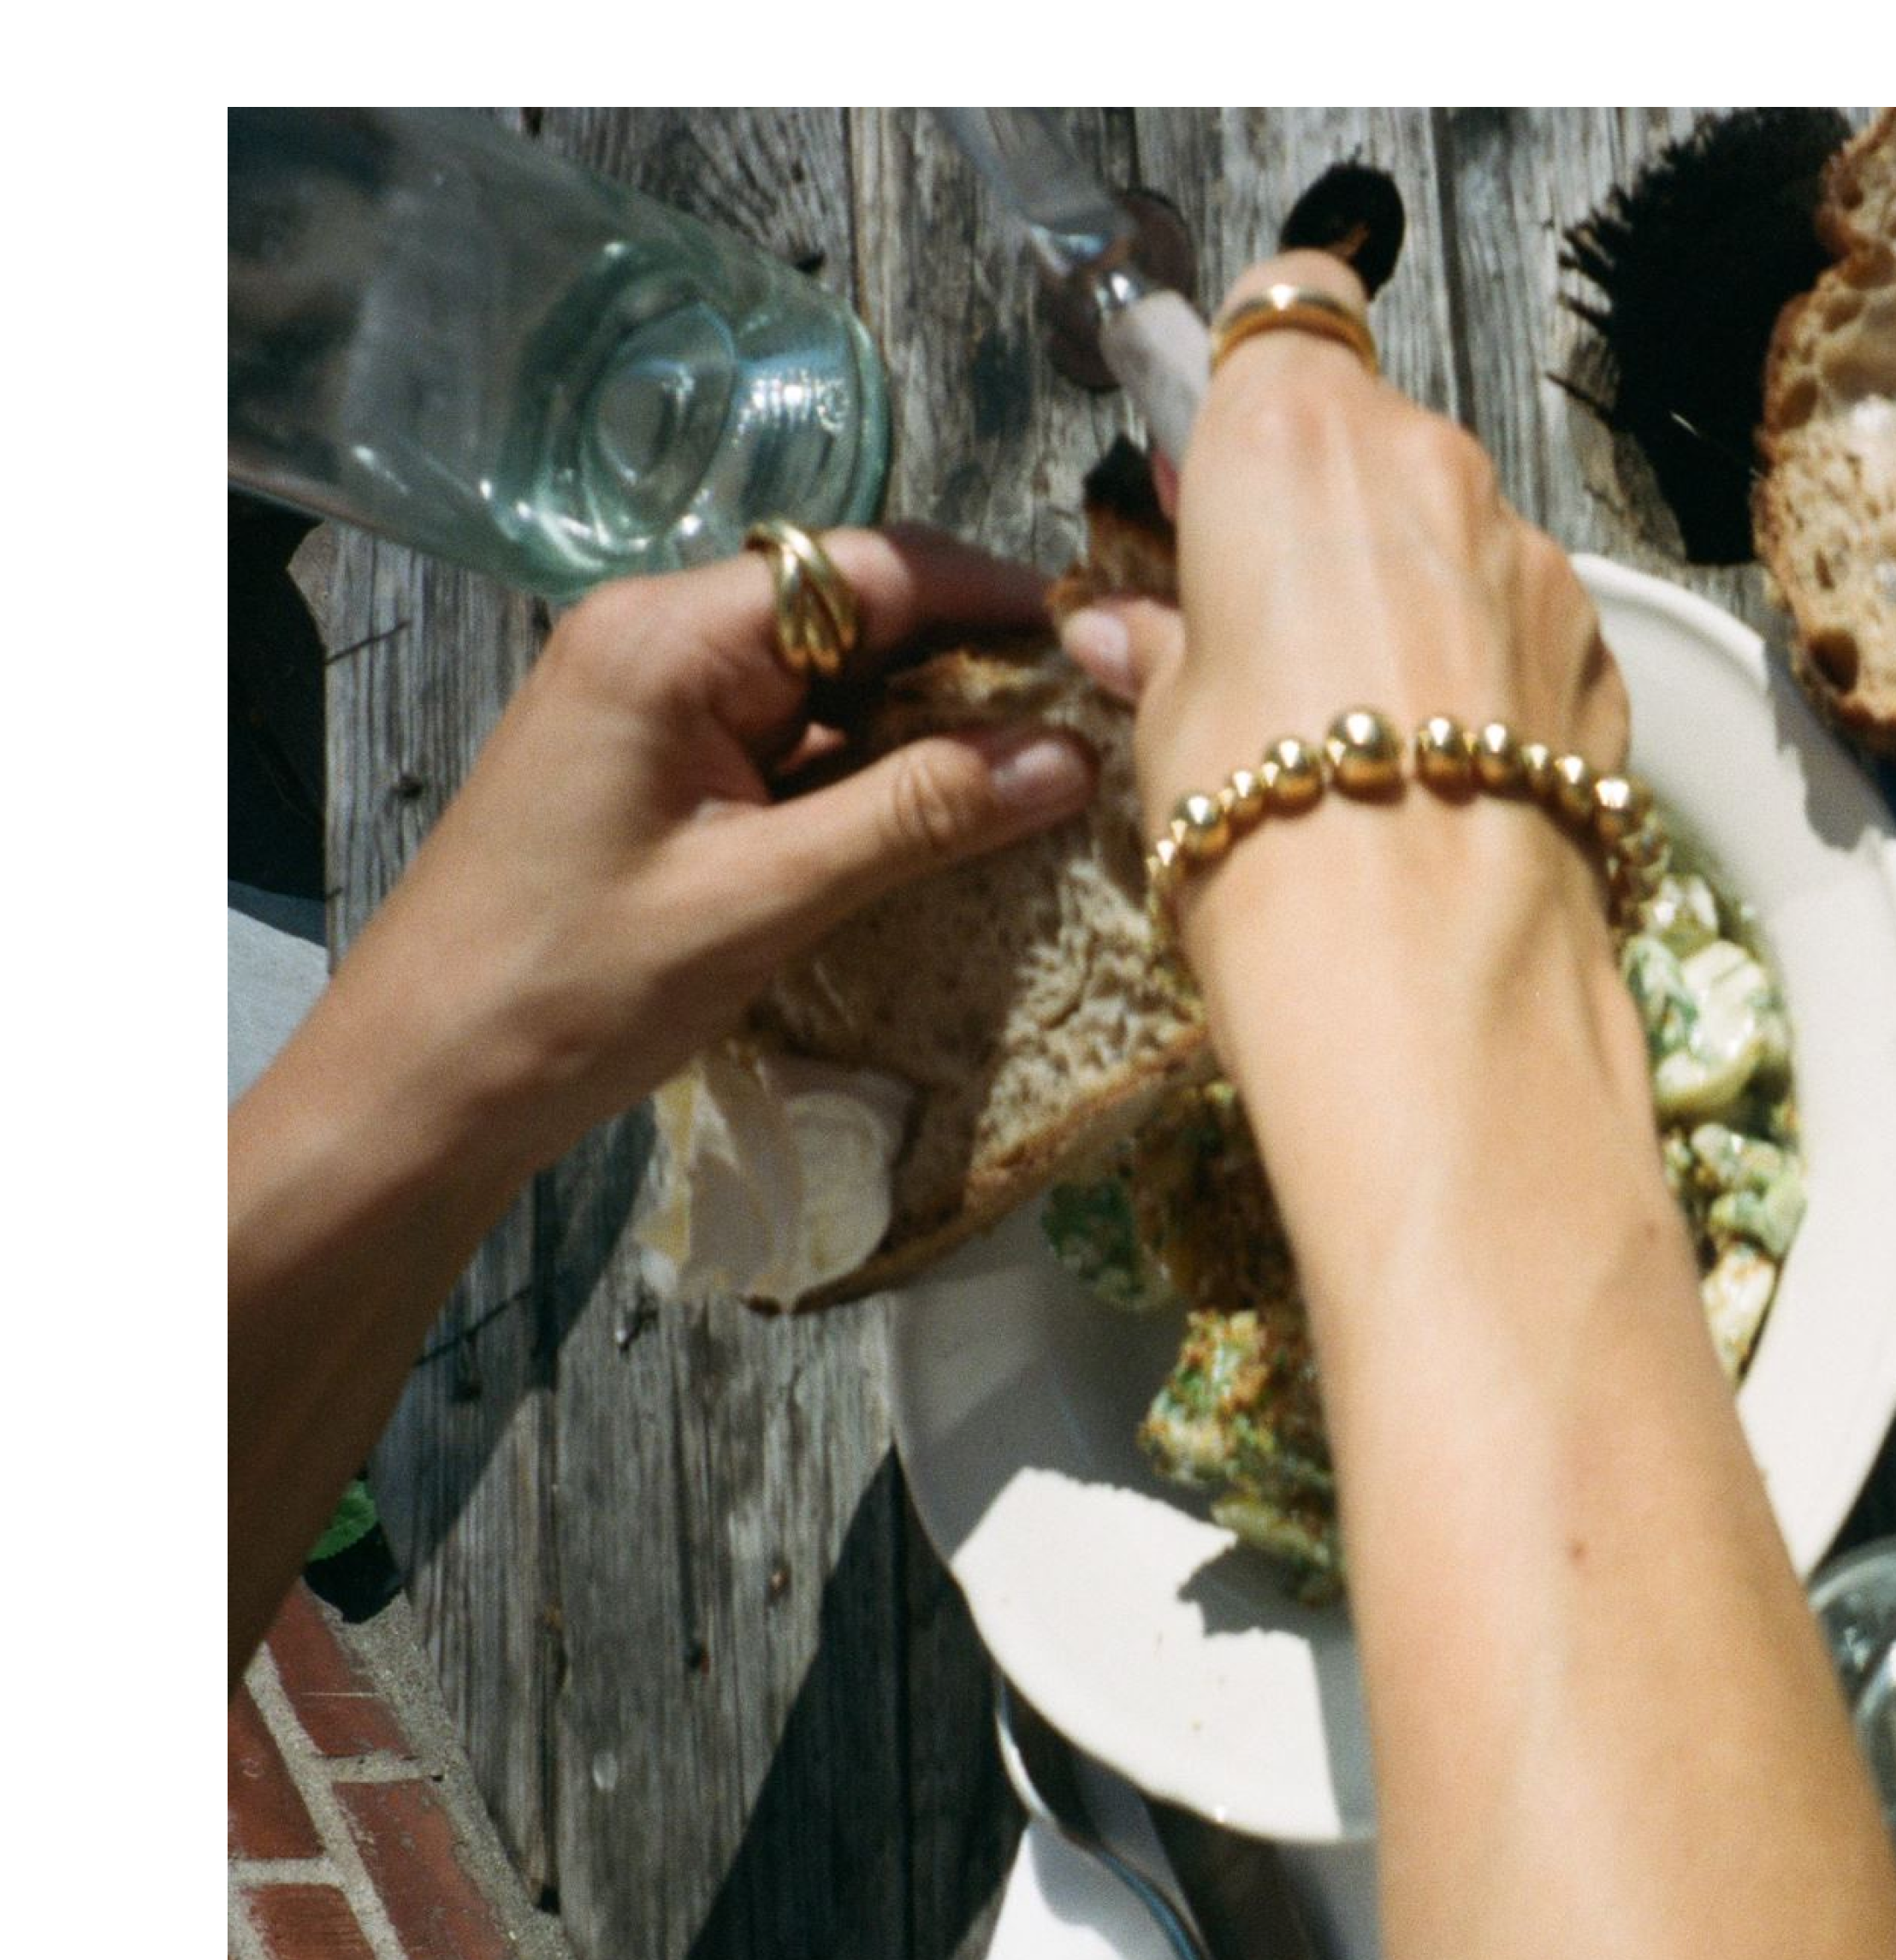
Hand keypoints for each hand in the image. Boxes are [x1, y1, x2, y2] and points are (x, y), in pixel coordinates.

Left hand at [316, 526, 1097, 1184]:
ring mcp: (658, 700)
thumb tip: (1073, 756)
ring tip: (1049, 774)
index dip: (993, 599)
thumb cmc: (572, 988)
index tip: (1102, 649)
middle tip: (1097, 724)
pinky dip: (874, 770)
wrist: (422, 1082)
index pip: (868, 569)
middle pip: (855, 611)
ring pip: (835, 678)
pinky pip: (796, 737)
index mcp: (667, 638)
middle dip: (974, 664)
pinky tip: (952, 817)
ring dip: (932, 725)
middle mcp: (660, 638)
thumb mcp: (763, 899)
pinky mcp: (663, 762)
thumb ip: (920, 816)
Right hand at [1058, 255, 1644, 1254]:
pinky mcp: (1597, 649)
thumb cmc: (1267, 823)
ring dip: (1416, 599)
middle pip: (1377, 440)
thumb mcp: (1169, 730)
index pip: (1289, 305)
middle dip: (1329, 514)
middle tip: (1271, 623)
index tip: (1227, 442)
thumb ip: (1171, 648)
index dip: (1260, 364)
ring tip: (1363, 732)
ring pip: (1459, 538)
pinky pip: (1525, 627)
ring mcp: (1529, 557)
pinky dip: (1488, 673)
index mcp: (1295, 438)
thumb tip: (1135, 634)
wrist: (1429, 964)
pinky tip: (1449, 773)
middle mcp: (1430, 465)